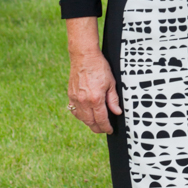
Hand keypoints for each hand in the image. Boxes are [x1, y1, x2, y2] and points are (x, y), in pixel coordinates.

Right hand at [66, 19, 121, 133]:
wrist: (84, 57)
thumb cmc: (99, 67)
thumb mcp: (111, 83)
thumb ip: (113, 99)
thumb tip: (117, 112)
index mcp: (96, 99)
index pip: (101, 119)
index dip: (106, 127)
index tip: (110, 130)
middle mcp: (84, 101)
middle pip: (90, 122)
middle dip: (98, 128)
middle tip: (104, 129)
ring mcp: (76, 99)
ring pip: (82, 118)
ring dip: (89, 123)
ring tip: (96, 124)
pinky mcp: (70, 95)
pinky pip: (75, 111)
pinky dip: (81, 116)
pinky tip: (86, 115)